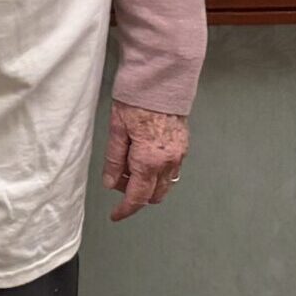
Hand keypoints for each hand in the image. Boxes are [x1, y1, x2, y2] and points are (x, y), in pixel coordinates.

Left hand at [102, 101, 189, 222]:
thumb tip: (111, 183)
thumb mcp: (116, 129)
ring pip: (165, 184)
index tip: (115, 215)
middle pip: (153, 195)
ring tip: (129, 165)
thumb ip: (114, 160)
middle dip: (135, 195)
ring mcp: (179, 155)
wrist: (161, 80)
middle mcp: (168, 162)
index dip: (125, 209)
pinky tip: (143, 157)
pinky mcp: (184, 146)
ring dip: (147, 184)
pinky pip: (172, 170)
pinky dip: (158, 173)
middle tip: (117, 179)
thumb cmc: (136, 100)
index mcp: (148, 160)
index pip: (137, 196)